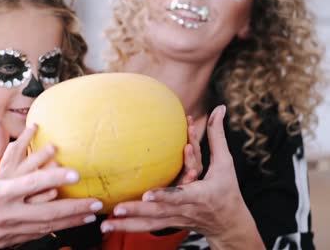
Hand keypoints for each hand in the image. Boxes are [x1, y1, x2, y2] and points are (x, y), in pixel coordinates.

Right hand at [0, 118, 102, 247]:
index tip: (77, 173)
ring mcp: (4, 232)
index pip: (32, 183)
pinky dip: (54, 230)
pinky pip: (34, 236)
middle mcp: (2, 215)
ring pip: (45, 228)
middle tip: (98, 202)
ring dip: (70, 221)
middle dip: (75, 208)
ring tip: (91, 215)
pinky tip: (69, 225)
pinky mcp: (4, 242)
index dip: (56, 177)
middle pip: (47, 212)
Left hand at [100, 105, 263, 248]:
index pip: (180, 194)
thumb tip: (220, 107)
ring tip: (106, 225)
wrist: (228, 224)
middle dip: (137, 211)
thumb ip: (218, 135)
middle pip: (158, 212)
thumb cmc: (226, 189)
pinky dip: (130, 227)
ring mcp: (175, 219)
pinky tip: (111, 226)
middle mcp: (184, 209)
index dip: (165, 195)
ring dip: (127, 225)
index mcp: (198, 195)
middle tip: (117, 209)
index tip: (147, 195)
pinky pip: (147, 226)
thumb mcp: (225, 163)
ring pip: (149, 224)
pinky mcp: (168, 223)